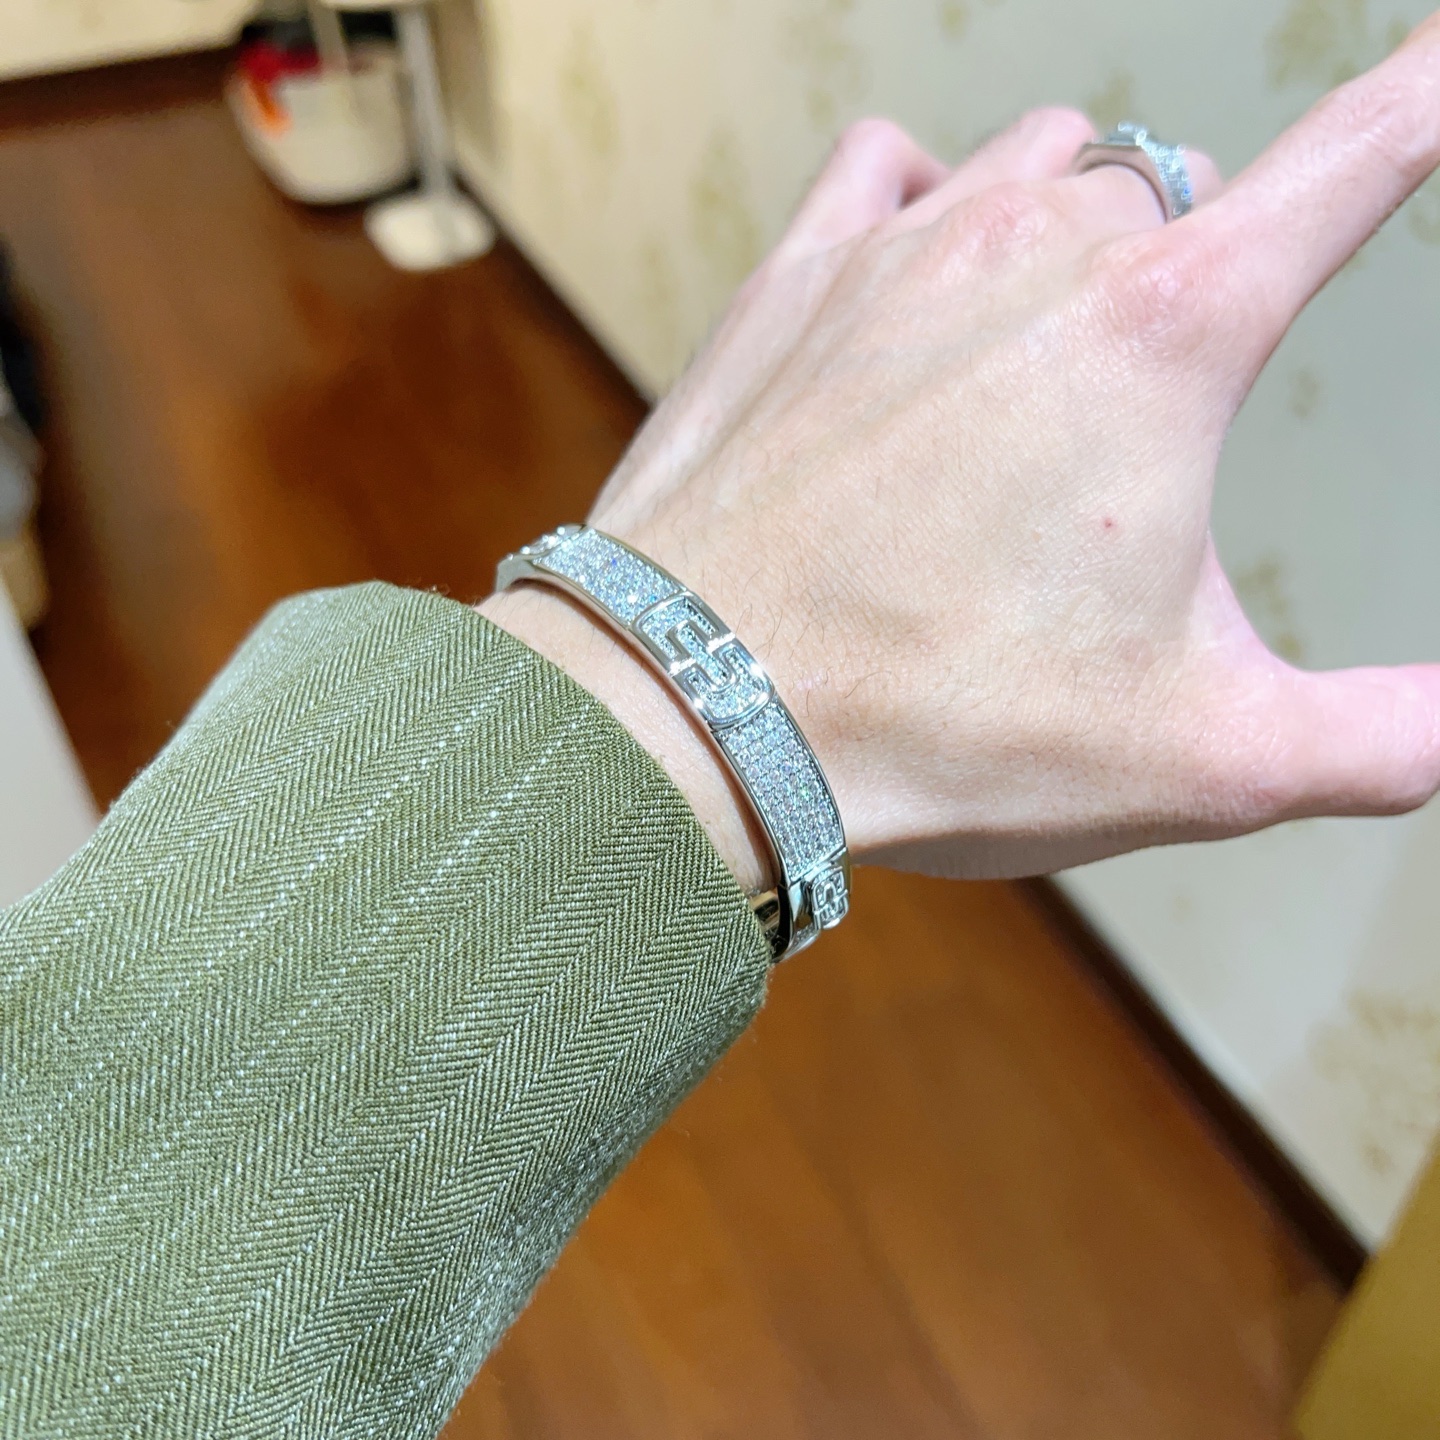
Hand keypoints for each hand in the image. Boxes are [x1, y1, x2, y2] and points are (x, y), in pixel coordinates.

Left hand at [486, 18, 1439, 884]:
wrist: (692, 715)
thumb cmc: (927, 725)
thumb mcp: (1200, 756)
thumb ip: (1376, 738)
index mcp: (1166, 336)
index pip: (1360, 158)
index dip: (1432, 101)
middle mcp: (1037, 250)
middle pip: (1181, 194)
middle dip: (1196, 280)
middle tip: (1148, 422)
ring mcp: (900, 248)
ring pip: (1049, 166)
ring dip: (1078, 232)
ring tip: (1045, 364)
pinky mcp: (791, 278)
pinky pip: (890, 168)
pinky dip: (931, 198)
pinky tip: (923, 279)